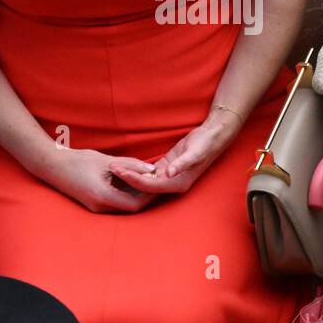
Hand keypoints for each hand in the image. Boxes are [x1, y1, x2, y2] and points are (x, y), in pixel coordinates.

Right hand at [42, 145, 163, 212]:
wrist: (51, 165)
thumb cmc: (77, 160)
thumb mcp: (106, 161)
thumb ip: (130, 165)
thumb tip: (152, 170)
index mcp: (103, 197)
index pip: (135, 204)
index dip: (150, 195)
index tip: (159, 183)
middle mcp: (100, 208)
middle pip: (130, 208)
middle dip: (145, 196)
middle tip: (157, 182)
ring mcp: (96, 208)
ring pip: (123, 206)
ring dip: (136, 195)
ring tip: (147, 180)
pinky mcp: (93, 204)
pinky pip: (115, 203)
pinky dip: (125, 194)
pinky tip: (131, 182)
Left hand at [107, 109, 241, 196]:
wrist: (213, 137)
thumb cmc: (205, 144)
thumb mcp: (195, 153)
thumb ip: (182, 164)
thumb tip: (169, 174)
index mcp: (178, 183)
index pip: (150, 185)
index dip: (133, 179)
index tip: (119, 171)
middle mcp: (172, 183)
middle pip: (144, 185)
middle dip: (127, 178)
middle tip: (110, 167)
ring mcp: (169, 177)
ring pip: (145, 180)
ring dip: (130, 174)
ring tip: (113, 166)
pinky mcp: (166, 168)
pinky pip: (148, 173)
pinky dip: (136, 170)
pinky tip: (125, 166)